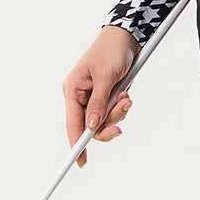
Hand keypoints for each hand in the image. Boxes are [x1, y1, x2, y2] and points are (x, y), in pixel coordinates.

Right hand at [63, 25, 137, 167]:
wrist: (127, 36)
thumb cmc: (111, 50)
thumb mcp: (105, 77)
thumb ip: (99, 103)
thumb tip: (92, 126)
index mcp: (73, 90)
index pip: (73, 124)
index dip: (76, 144)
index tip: (80, 162)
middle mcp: (82, 95)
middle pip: (91, 126)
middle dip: (107, 125)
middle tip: (119, 127)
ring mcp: (95, 96)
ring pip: (105, 119)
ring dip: (118, 113)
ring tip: (126, 97)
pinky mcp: (108, 95)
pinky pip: (114, 110)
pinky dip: (122, 106)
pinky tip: (126, 93)